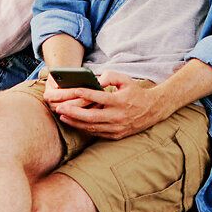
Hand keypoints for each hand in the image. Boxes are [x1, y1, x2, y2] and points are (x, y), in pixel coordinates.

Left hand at [46, 71, 161, 139]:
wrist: (152, 109)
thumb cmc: (135, 92)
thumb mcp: (126, 80)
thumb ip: (110, 76)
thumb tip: (96, 80)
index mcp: (120, 101)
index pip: (98, 98)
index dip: (83, 95)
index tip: (71, 92)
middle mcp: (118, 116)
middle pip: (91, 116)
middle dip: (73, 113)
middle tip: (59, 108)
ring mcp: (117, 127)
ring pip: (92, 127)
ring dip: (75, 122)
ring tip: (62, 116)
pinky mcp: (117, 135)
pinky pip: (97, 133)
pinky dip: (84, 128)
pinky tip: (74, 123)